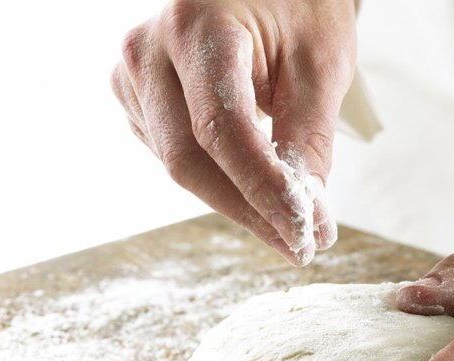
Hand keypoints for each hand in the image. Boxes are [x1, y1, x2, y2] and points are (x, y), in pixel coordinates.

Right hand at [111, 0, 355, 264]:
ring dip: (237, 202)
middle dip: (249, 211)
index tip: (303, 232)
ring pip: (179, 165)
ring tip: (289, 220)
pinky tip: (252, 186)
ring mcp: (133, 75)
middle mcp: (149, 50)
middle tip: (301, 245)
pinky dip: (217, 181)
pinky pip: (173, 155)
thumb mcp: (320, 63)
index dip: (262, 189)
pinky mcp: (135, 97)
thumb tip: (305, 213)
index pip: (223, 129)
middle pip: (189, 158)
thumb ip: (309, 137)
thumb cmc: (298, 7)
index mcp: (197, 26)